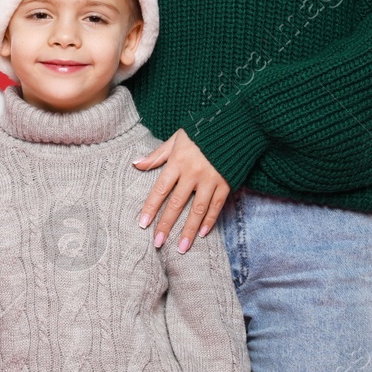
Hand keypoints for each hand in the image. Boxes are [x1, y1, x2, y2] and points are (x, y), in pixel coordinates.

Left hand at [135, 129, 229, 252]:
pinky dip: (210, 220)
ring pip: (197, 209)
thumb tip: (136, 164)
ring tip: (182, 247)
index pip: (160, 189)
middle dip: (166, 224)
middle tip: (158, 242)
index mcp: (178, 162)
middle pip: (176, 203)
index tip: (142, 224)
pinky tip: (203, 234)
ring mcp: (211, 179)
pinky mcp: (226, 183)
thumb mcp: (176, 139)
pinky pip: (216, 205)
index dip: (150, 207)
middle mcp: (193, 173)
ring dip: (189, 230)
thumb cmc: (201, 132)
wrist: (235, 124)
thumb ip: (157, 155)